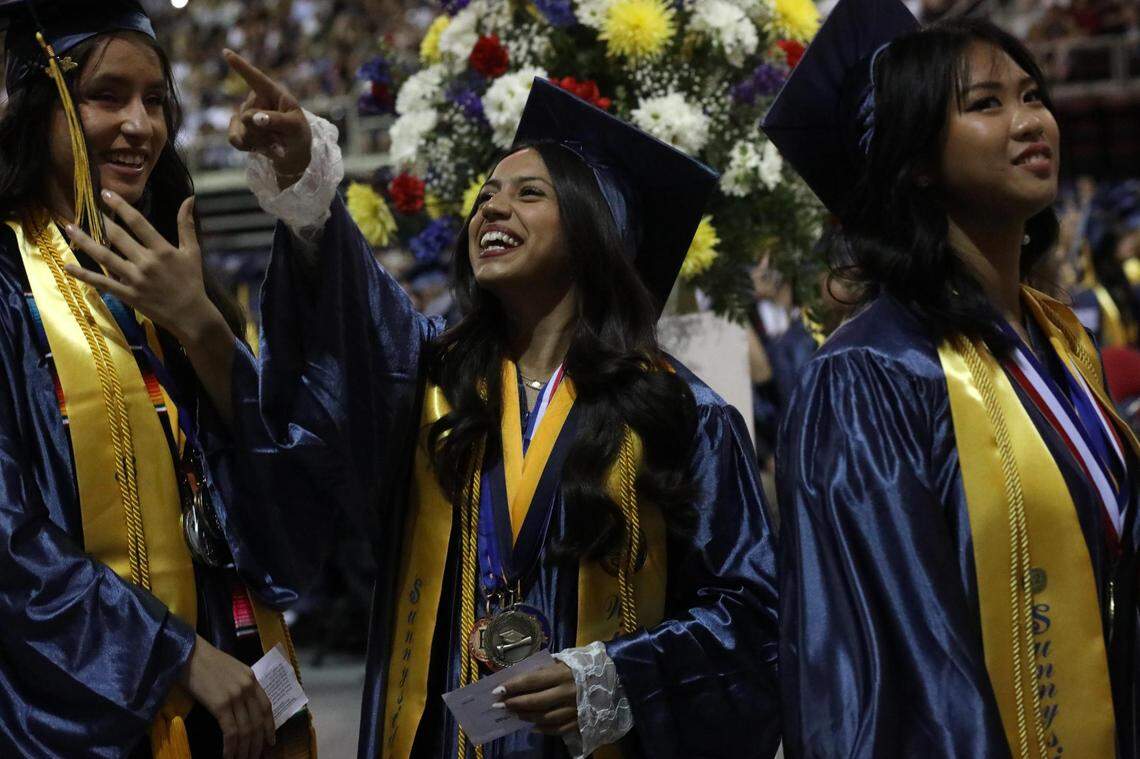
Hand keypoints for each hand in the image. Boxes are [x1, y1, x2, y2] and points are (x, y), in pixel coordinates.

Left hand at [63, 190, 226, 347]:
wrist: (190, 315)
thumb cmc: (192, 281)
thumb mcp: (192, 252)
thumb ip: (186, 225)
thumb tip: (189, 198)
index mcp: (162, 250)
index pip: (138, 222)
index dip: (121, 206)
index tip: (106, 193)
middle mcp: (146, 262)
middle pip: (117, 237)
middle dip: (99, 220)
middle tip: (83, 206)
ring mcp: (134, 279)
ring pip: (105, 257)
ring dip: (85, 241)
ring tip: (69, 227)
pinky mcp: (127, 294)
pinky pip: (102, 282)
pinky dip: (84, 275)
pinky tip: (68, 266)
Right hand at [179, 635, 275, 758]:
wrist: (188, 653)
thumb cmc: (205, 661)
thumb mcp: (231, 669)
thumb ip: (240, 685)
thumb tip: (243, 708)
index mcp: (252, 678)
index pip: (267, 707)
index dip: (269, 727)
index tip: (270, 741)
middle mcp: (247, 687)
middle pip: (258, 722)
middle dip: (257, 744)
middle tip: (254, 757)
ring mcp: (235, 695)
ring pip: (246, 730)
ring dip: (244, 749)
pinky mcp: (220, 704)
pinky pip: (231, 731)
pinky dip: (231, 747)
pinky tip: (228, 756)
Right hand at [223, 49, 311, 187]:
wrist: (293, 155)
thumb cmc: (298, 135)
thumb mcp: (295, 128)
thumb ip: (275, 120)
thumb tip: (249, 117)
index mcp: (274, 93)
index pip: (255, 78)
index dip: (241, 66)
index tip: (226, 52)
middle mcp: (257, 101)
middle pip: (248, 115)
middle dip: (263, 131)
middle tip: (281, 137)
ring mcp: (246, 115)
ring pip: (243, 130)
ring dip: (260, 141)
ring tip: (274, 142)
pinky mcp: (239, 130)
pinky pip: (235, 139)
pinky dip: (248, 147)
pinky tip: (258, 148)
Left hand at [497, 662, 578, 736]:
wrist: (615, 679)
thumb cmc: (585, 666)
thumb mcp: (566, 660)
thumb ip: (546, 669)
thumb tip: (521, 677)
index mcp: (562, 674)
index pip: (531, 681)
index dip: (513, 686)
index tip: (497, 691)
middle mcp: (567, 693)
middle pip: (535, 702)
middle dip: (514, 704)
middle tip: (500, 705)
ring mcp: (574, 710)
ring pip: (544, 718)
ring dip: (525, 717)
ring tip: (514, 714)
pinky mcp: (579, 722)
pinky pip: (556, 728)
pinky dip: (542, 729)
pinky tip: (532, 726)